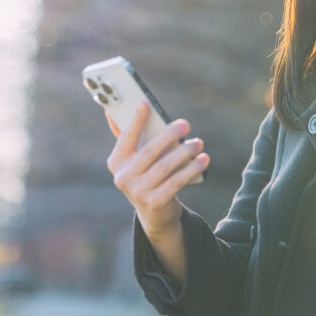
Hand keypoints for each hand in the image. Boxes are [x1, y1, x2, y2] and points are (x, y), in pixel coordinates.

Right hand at [105, 103, 209, 237]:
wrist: (155, 212)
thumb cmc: (146, 175)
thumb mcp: (135, 159)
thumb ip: (127, 136)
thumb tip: (112, 110)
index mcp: (116, 162)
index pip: (125, 138)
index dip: (135, 121)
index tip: (145, 103)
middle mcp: (123, 177)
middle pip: (149, 151)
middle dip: (169, 135)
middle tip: (186, 124)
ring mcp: (138, 192)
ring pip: (165, 166)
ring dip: (185, 152)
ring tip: (199, 143)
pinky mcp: (155, 203)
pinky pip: (176, 182)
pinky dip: (192, 169)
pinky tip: (203, 160)